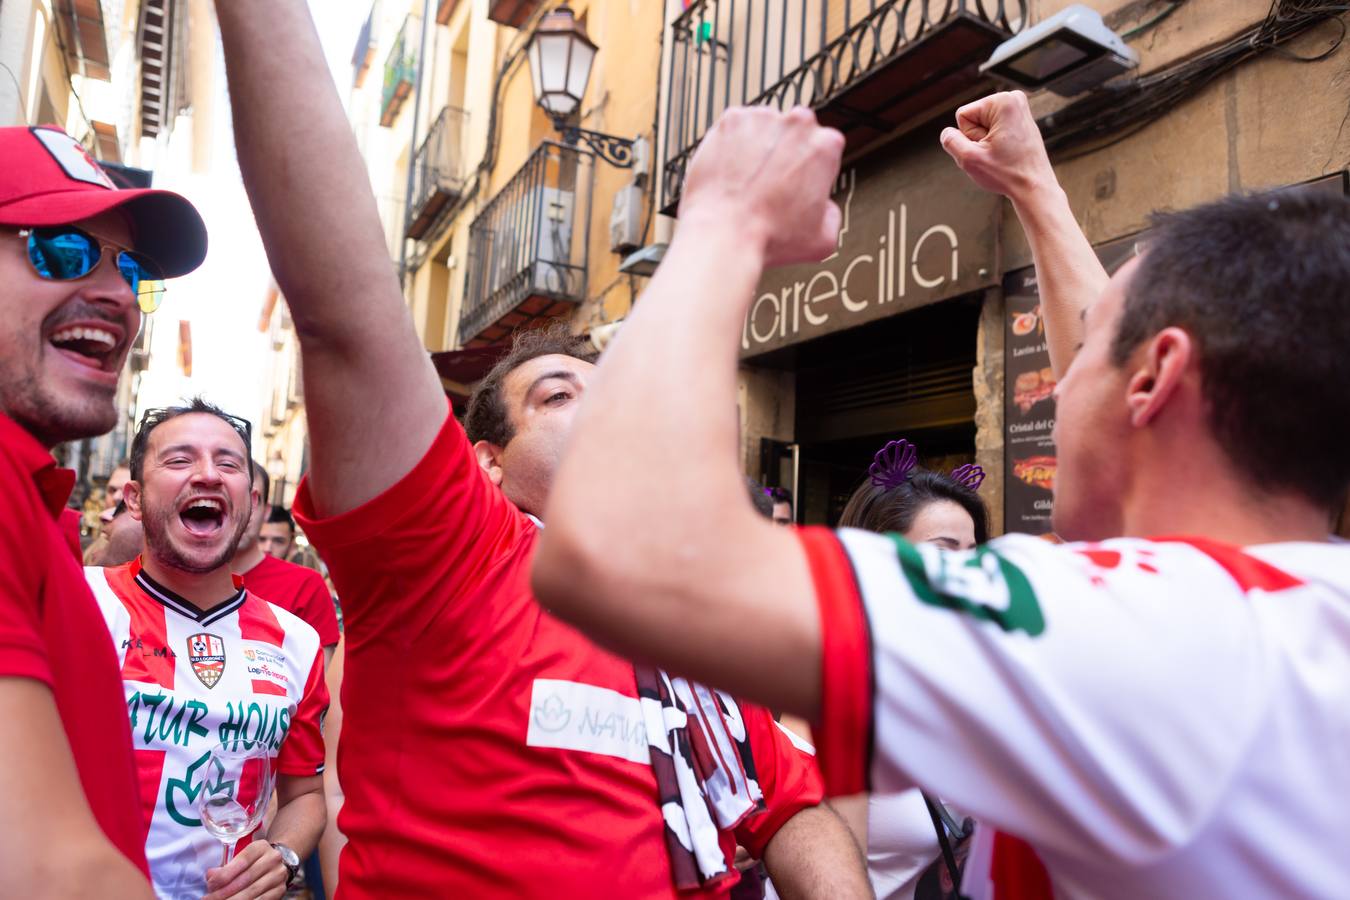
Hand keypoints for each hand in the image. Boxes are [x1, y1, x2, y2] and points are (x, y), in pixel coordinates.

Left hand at [202, 840, 287, 899]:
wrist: (277, 865)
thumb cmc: (252, 862)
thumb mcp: (240, 858)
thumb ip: (225, 867)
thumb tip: (210, 875)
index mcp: (260, 847)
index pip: (242, 860)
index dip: (225, 874)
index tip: (210, 884)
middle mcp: (272, 859)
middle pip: (246, 878)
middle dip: (224, 892)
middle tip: (209, 899)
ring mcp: (278, 875)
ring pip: (253, 892)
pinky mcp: (280, 890)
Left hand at [680, 105, 844, 267]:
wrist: (725, 233)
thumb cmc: (770, 237)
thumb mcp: (822, 239)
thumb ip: (832, 215)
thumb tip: (825, 208)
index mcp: (825, 146)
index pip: (823, 147)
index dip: (811, 168)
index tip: (799, 183)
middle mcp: (797, 124)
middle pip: (795, 132)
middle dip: (786, 152)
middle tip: (772, 183)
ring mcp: (763, 118)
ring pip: (765, 127)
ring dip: (760, 146)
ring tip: (749, 180)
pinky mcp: (732, 120)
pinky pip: (735, 128)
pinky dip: (732, 144)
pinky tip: (732, 171)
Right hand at [939, 91, 1056, 202]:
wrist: (1034, 187)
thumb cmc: (1009, 174)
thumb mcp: (970, 159)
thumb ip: (951, 142)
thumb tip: (946, 133)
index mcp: (1003, 101)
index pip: (963, 116)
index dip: (969, 137)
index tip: (988, 149)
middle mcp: (1013, 99)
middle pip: (973, 119)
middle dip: (978, 139)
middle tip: (995, 154)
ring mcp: (1018, 109)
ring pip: (981, 126)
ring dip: (986, 143)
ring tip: (1003, 154)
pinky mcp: (1019, 120)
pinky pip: (993, 130)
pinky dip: (995, 143)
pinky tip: (1007, 153)